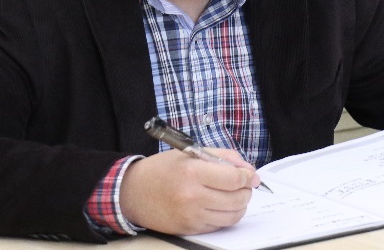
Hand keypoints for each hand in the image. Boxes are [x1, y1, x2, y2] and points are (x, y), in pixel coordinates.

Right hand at [119, 148, 259, 234]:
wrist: (133, 192)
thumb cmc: (162, 169)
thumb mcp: (192, 153)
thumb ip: (223, 157)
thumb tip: (247, 170)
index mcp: (193, 173)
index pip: (234, 178)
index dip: (248, 176)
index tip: (250, 175)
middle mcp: (192, 196)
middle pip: (237, 199)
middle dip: (247, 190)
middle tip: (245, 184)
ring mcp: (191, 216)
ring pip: (232, 215)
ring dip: (240, 205)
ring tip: (234, 195)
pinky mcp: (189, 229)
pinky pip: (219, 225)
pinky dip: (225, 215)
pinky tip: (220, 205)